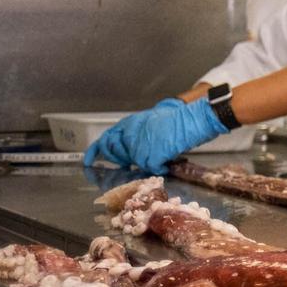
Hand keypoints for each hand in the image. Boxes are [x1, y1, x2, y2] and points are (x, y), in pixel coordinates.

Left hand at [83, 97, 225, 174]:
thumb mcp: (152, 121)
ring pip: (136, 162)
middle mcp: (133, 133)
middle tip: (130, 161)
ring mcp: (142, 144)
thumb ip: (138, 133)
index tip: (90, 161)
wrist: (196, 119)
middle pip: (118, 152)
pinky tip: (167, 160)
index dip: (96, 151)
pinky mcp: (153, 154)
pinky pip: (152, 167)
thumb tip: (130, 148)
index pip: (106, 138)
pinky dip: (160, 166)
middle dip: (121, 159)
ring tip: (157, 156)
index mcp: (131, 123)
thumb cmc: (179, 120)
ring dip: (146, 162)